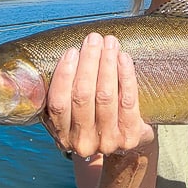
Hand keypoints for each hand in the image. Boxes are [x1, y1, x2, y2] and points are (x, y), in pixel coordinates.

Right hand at [45, 33, 153, 156]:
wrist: (123, 148)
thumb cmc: (93, 121)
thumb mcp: (71, 116)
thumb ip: (63, 96)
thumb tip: (64, 58)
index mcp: (62, 136)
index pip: (58, 103)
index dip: (64, 75)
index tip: (71, 51)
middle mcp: (82, 142)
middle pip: (83, 95)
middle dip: (88, 62)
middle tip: (93, 39)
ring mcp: (107, 141)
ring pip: (105, 96)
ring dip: (107, 64)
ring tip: (109, 43)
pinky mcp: (130, 136)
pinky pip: (128, 100)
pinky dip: (125, 75)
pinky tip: (123, 57)